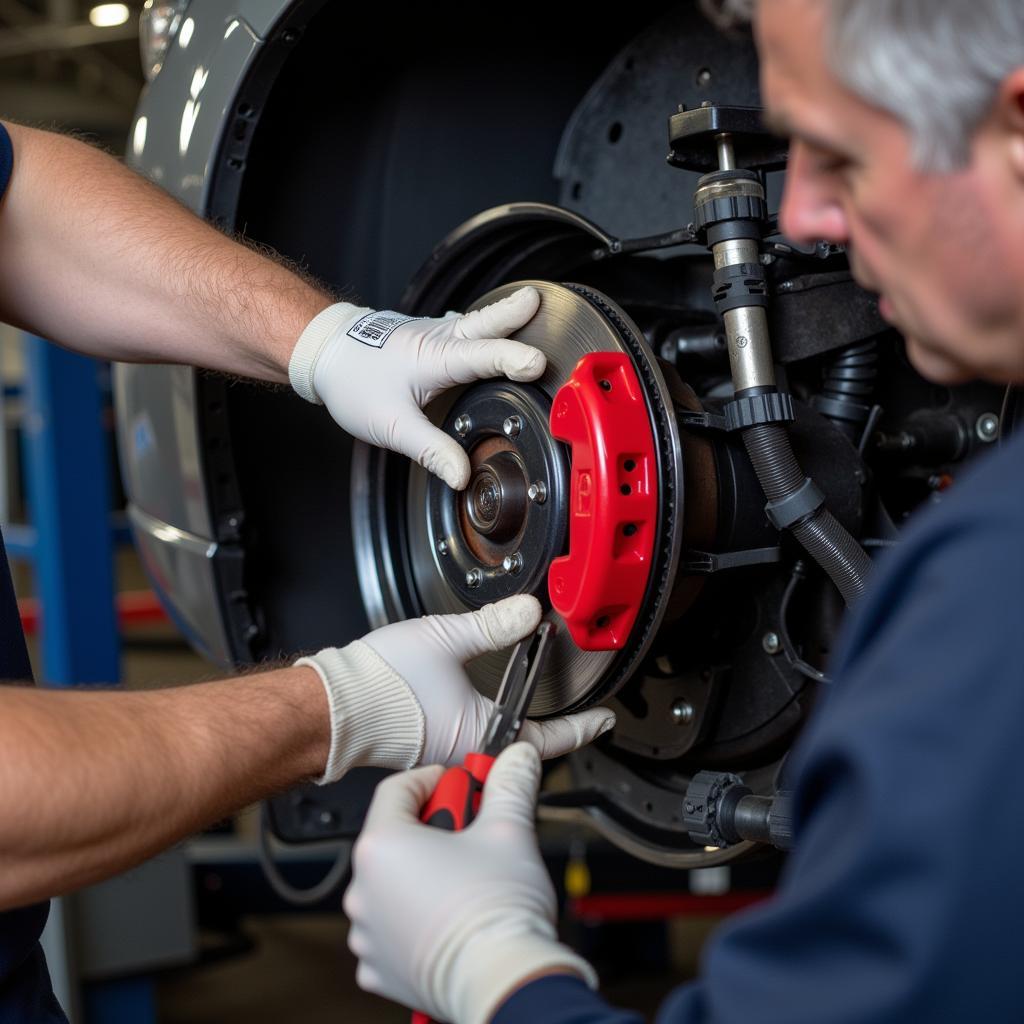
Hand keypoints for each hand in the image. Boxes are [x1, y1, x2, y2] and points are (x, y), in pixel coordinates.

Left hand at [288, 286, 544, 488]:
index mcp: (433, 358)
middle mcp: (440, 338)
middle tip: (540, 302)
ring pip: (480, 321)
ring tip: (536, 308)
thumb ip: (430, 450)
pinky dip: (492, 327)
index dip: (510, 360)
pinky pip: (471, 328)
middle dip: (513, 314)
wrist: (325, 352)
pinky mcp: (438, 336)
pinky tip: (504, 333)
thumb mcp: (390, 425)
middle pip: (485, 322)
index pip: (479, 357)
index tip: (535, 364)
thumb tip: (461, 474)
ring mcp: (440, 333)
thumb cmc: (353, 382)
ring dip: (508, 316)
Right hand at [296, 596, 615, 782]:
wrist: (331, 706)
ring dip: (516, 731)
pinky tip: (483, 709)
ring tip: (535, 713)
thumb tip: (527, 611)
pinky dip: (487, 728)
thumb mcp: (448, 640)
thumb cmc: (380, 686)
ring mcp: (446, 755)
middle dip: (552, 735)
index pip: (550, 738)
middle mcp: (467, 753)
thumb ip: (494, 624)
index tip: (605, 721)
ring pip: (496, 747)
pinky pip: (471, 743)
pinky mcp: (427, 749)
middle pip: (525, 750)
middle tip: (578, 717)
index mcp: (482, 734)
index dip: (583, 728)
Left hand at [344, 742, 596, 1023]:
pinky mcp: (379, 966)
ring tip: (467, 877)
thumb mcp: (508, 830)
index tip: (460, 785)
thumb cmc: (497, 913)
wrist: (503, 984)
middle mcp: (363, 889)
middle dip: (435, 827)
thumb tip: (516, 759)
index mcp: (382, 846)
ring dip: (426, 873)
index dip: (434, 779)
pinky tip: (453, 915)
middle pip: (396, 836)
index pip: (397, 788)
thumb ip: (508, 785)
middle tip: (473, 830)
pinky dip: (418, 916)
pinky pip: (394, 925)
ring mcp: (367, 932)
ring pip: (395, 882)